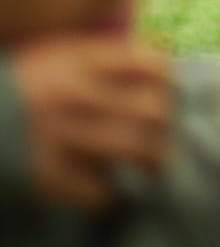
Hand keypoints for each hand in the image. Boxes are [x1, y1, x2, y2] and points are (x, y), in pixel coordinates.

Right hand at [10, 37, 172, 210]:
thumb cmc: (23, 83)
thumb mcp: (59, 52)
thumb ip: (104, 55)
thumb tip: (158, 62)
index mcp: (81, 60)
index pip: (151, 65)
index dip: (169, 82)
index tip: (169, 94)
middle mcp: (75, 94)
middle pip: (151, 111)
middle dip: (166, 125)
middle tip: (165, 135)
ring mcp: (60, 135)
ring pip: (134, 148)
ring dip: (152, 160)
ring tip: (154, 167)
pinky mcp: (44, 173)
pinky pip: (95, 190)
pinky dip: (106, 194)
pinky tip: (108, 191)